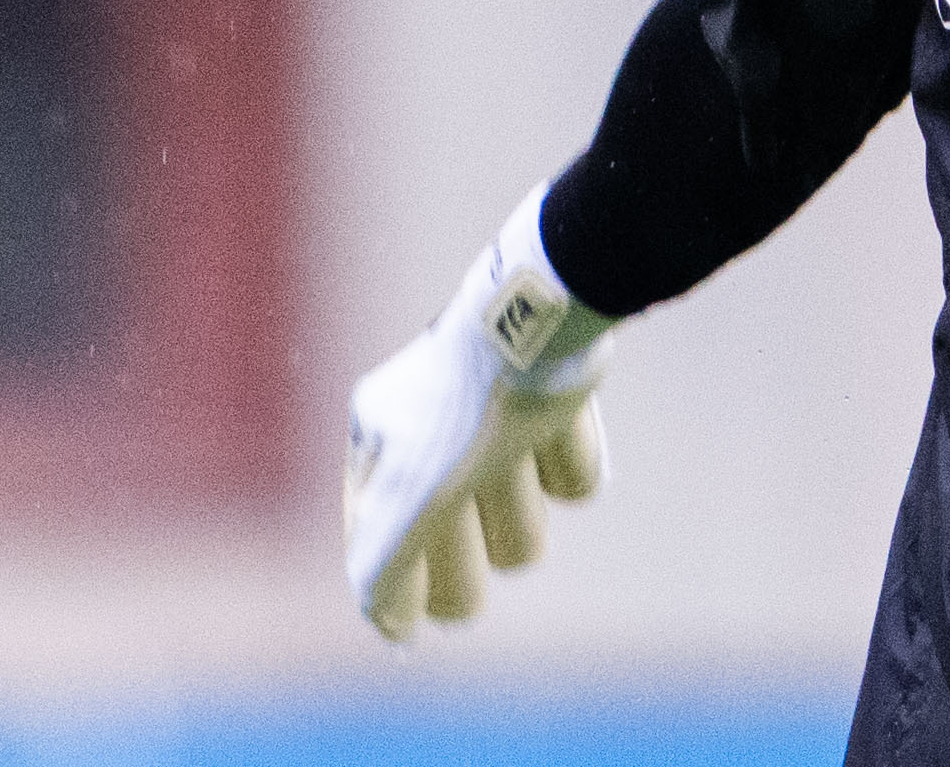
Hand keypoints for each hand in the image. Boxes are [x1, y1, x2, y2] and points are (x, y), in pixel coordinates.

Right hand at [344, 183, 616, 638]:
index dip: (398, 576)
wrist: (545, 323)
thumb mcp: (411, 500)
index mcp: (382, 428)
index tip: (419, 622)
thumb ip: (384, 565)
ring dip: (518, 516)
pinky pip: (566, 462)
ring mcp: (496, 404)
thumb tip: (385, 628)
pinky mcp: (555, 395)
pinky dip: (571, 466)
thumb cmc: (465, 408)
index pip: (378, 525)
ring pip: (509, 496)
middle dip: (459, 558)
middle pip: (445, 519)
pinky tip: (565, 456)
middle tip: (469, 603)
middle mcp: (432, 415)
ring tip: (522, 512)